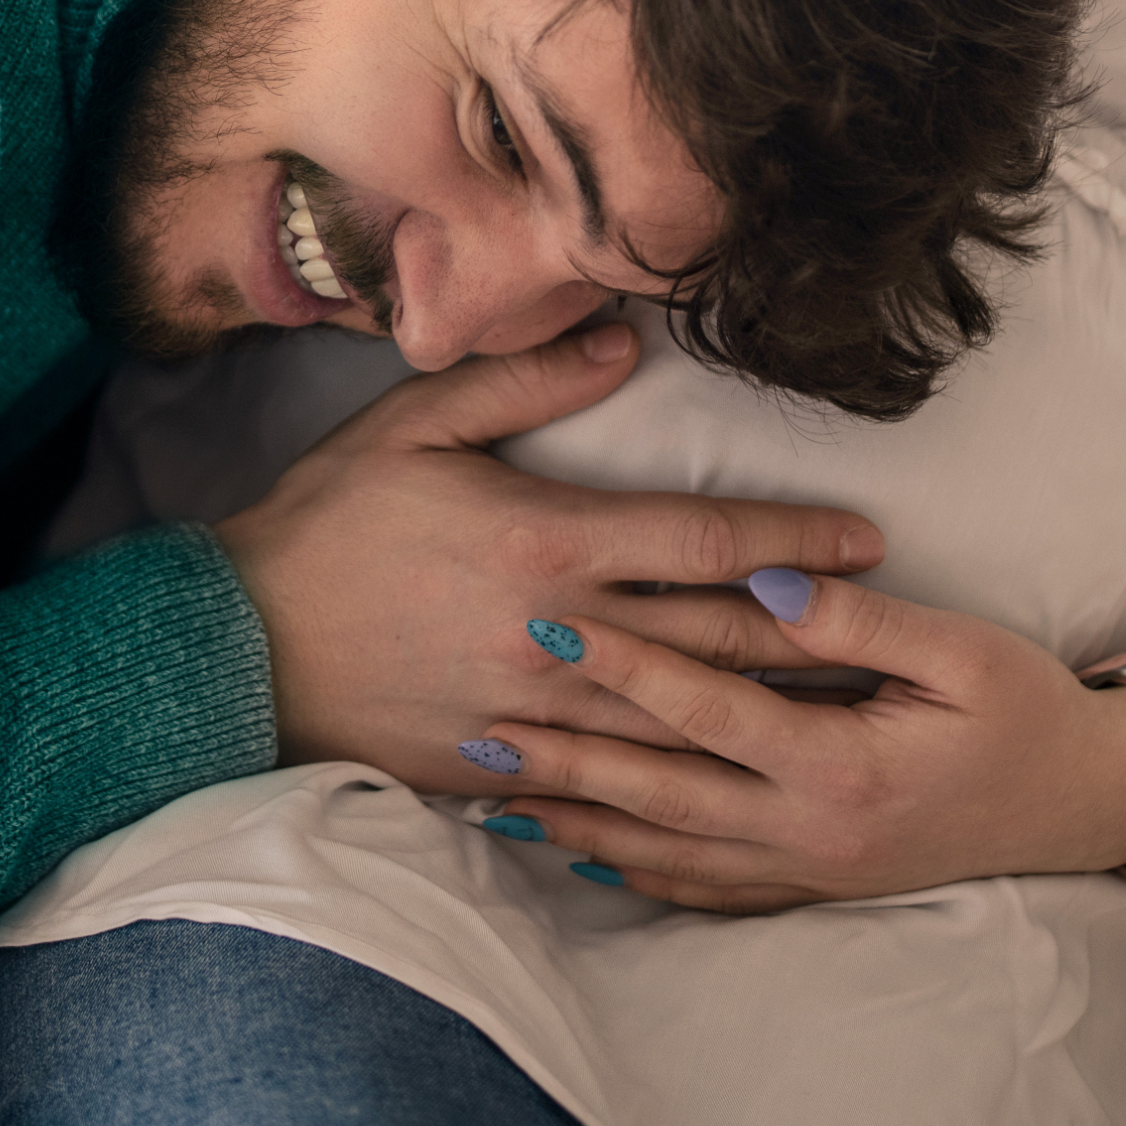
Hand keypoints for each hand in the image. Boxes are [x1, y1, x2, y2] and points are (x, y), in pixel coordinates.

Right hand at [213, 321, 888, 797]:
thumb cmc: (324, 522)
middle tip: (891, 627)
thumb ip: (522, 384)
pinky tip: (733, 780)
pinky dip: (677, 777)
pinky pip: (611, 779)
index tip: (865, 541)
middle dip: (813, 631)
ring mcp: (532, 710)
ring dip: (768, 712)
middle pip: (717, 637)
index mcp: (545, 539)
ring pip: (681, 718)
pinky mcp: (501, 765)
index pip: (705, 541)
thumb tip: (618, 345)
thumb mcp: (413, 425)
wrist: (234, 645)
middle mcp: (555, 631)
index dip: (796, 541)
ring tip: (845, 710)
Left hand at [466, 573, 1125, 909]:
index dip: (625, 661)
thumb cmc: (1026, 712)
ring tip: (496, 792)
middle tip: (479, 719)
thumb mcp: (962, 652)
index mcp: (842, 764)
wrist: (1081, 805)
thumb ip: (861, 622)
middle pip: (661, 791)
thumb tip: (773, 583)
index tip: (550, 616)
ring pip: (667, 851)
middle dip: (568, 754)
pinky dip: (635, 872)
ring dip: (579, 820)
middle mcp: (809, 830)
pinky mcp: (810, 886)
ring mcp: (806, 869)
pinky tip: (580, 854)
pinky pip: (704, 889)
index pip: (707, 708)